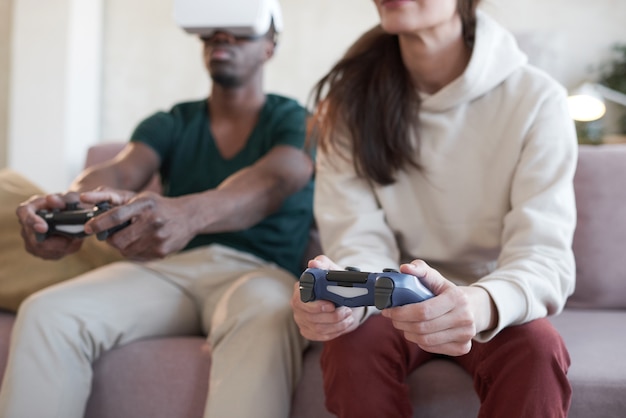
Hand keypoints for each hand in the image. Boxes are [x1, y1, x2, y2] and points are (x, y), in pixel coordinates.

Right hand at [16, 192, 84, 259]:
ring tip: (75, 238)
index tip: (44, 227)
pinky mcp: (38, 251)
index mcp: (29, 209)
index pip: (24, 214)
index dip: (32, 221)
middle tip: (74, 237)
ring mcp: (30, 240)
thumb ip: (62, 198)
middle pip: (35, 239)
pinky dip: (65, 250)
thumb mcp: (70, 197)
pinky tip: (73, 243)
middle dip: (56, 241)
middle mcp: (26, 225)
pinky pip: (52, 255)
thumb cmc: (68, 203)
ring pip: (45, 250)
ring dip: (63, 246)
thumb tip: (51, 199)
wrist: (71, 213)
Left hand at [83, 190, 195, 260]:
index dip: (99, 223)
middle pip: (119, 240)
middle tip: (114, 233)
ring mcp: (158, 238)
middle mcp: (152, 222)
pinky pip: (137, 257)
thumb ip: (111, 196)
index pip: (117, 216)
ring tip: (133, 236)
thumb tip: (83, 196)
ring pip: (126, 251)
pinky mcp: (162, 251)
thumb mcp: (139, 196)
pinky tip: (143, 242)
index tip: (88, 228)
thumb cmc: (158, 206)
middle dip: (111, 239)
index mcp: (145, 205)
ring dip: (123, 245)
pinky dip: (135, 251)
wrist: (189, 216)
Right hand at [290, 255, 364, 340]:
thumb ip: (323, 264)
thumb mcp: (332, 270)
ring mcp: (302, 320)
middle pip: (310, 318)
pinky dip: (335, 332)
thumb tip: (313, 264)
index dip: (316, 306)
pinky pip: (320, 336)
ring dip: (337, 324)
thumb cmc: (335, 281)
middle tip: (347, 311)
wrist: (344, 296)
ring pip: (317, 329)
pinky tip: (344, 324)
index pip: (300, 302)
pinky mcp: (308, 331)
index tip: (332, 305)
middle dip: (332, 317)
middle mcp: (297, 306)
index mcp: (299, 290)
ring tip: (349, 316)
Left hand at [381, 259, 496, 355]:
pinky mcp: (463, 348)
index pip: (423, 311)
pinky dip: (419, 341)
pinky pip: (432, 348)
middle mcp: (465, 318)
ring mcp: (466, 335)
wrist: (473, 308)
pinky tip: (417, 332)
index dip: (401, 312)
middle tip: (393, 318)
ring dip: (408, 333)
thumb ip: (419, 269)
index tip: (388, 310)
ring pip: (425, 340)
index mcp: (457, 298)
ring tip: (403, 324)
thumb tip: (404, 268)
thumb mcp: (435, 278)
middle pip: (422, 327)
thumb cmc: (447, 292)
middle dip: (401, 323)